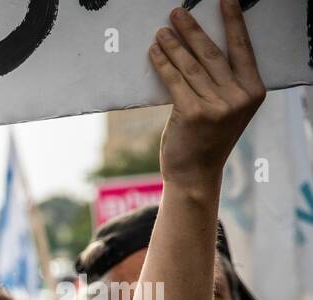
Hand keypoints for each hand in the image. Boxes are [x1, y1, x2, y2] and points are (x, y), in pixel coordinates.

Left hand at [150, 0, 264, 195]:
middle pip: (213, 53)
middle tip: (178, 12)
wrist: (195, 174)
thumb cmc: (207, 138)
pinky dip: (163, 64)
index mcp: (254, 91)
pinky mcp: (193, 113)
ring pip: (191, 66)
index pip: (243, 49)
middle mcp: (239, 97)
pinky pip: (175, 81)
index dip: (233, 22)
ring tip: (162, 30)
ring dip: (173, 44)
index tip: (225, 0)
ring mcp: (217, 105)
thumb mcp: (227, 109)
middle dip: (193, 30)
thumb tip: (199, 49)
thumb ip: (224, 83)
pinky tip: (155, 51)